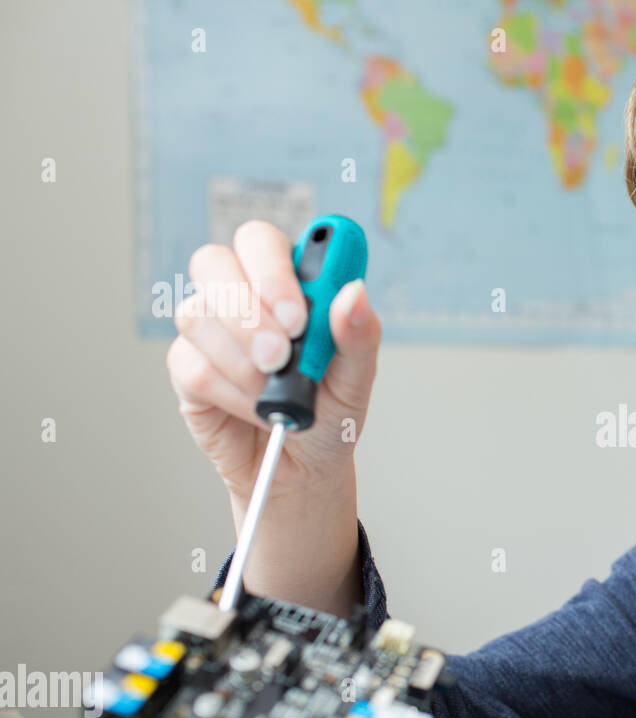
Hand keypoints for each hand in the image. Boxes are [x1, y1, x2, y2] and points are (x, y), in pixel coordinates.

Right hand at [165, 220, 381, 504]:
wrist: (303, 470)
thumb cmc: (331, 415)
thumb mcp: (357, 379)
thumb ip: (358, 335)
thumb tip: (354, 293)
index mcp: (286, 283)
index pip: (261, 241)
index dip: (272, 268)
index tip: (298, 315)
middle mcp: (241, 296)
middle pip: (214, 263)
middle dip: (248, 311)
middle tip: (281, 355)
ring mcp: (209, 331)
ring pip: (197, 314)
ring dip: (242, 360)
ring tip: (277, 393)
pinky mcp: (187, 369)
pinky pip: (191, 365)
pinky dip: (230, 392)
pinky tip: (256, 409)